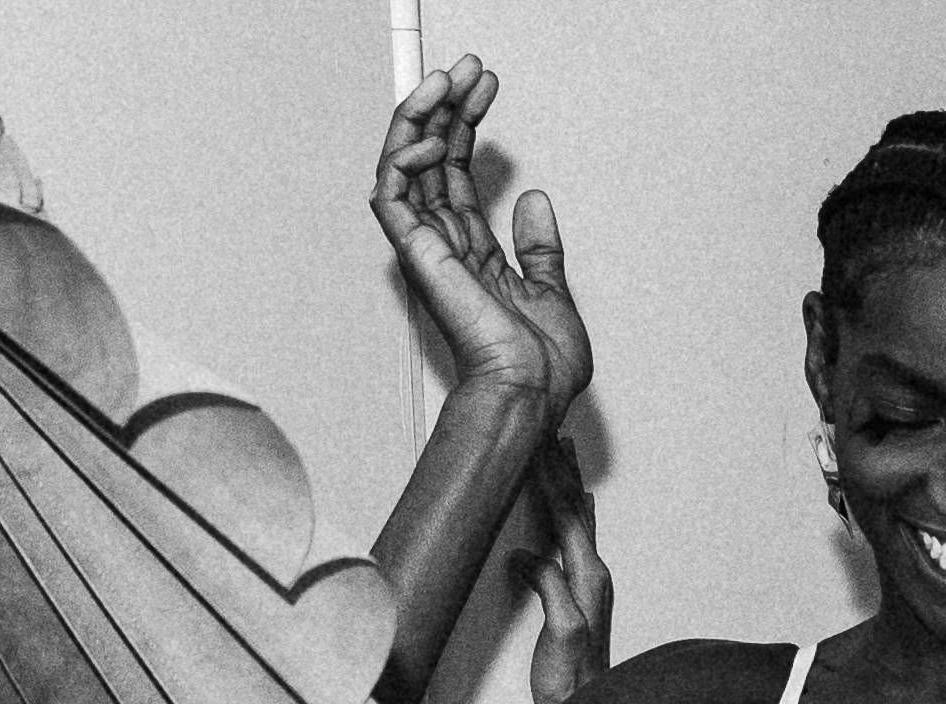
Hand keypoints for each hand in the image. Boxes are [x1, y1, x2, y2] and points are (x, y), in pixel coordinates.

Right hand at [372, 56, 591, 422]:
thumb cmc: (538, 367)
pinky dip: (404, 160)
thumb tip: (535, 203)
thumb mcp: (552, 290)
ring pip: (403, 168)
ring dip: (419, 117)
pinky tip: (432, 137)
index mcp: (472, 254)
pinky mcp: (418, 257)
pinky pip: (393, 197)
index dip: (465, 123)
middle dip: (444, 106)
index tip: (484, 87)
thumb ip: (540, 247)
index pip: (456, 172)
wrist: (532, 391)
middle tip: (467, 69)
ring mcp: (429, 251)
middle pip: (429, 160)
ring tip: (446, 80)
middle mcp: (444, 248)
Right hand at [512, 434, 609, 703]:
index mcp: (587, 577)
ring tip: (565, 455)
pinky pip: (576, 538)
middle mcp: (593, 575)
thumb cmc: (571, 680)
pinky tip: (577, 508)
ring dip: (570, 486)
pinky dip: (573, 513)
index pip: (567, 516)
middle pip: (577, 510)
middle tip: (555, 434)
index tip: (538, 447)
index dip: (550, 481)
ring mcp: (590, 583)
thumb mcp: (561, 632)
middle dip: (563, 471)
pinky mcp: (581, 594)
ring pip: (579, 520)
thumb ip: (547, 589)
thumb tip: (525, 557)